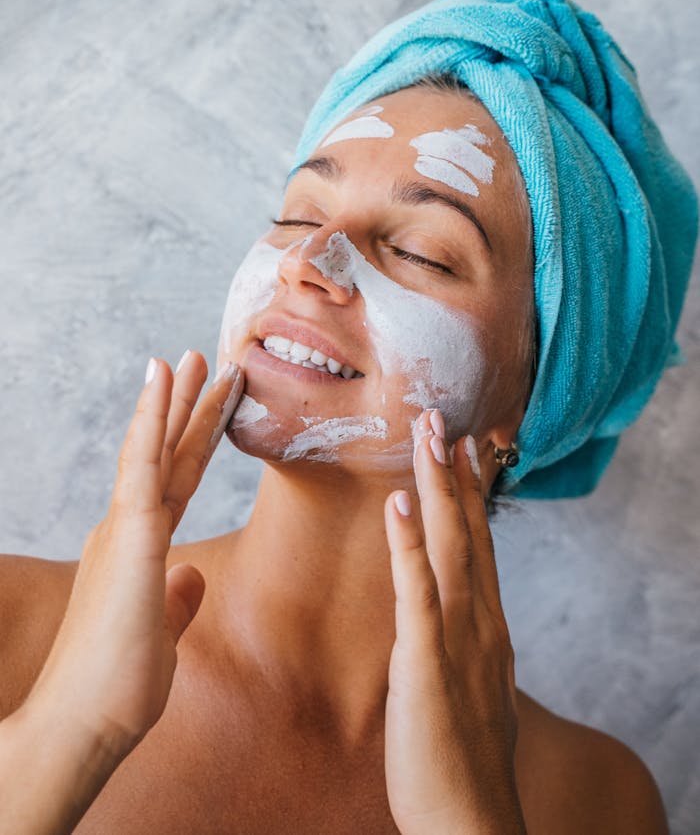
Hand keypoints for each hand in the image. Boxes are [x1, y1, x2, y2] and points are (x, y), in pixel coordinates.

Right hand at [25, 352, 242, 764]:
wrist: (80, 727)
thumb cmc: (115, 689)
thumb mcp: (162, 636)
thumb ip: (177, 601)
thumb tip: (194, 576)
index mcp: (137, 550)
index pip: (175, 482)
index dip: (193, 441)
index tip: (211, 404)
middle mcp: (126, 531)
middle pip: (166, 456)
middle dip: (186, 408)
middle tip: (203, 360)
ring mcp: (125, 530)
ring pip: (153, 450)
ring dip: (172, 400)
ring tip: (187, 356)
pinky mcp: (129, 537)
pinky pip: (144, 465)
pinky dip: (153, 419)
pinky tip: (162, 381)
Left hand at [383, 409, 526, 834]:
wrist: (472, 821)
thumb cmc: (461, 761)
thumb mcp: (467, 691)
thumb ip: (455, 649)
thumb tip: (438, 629)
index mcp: (484, 627)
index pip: (480, 546)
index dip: (471, 495)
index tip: (464, 449)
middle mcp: (479, 621)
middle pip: (471, 532)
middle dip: (456, 473)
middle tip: (445, 417)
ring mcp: (456, 638)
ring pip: (451, 546)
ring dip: (439, 487)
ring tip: (429, 435)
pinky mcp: (426, 661)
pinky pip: (417, 592)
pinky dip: (409, 545)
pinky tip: (398, 506)